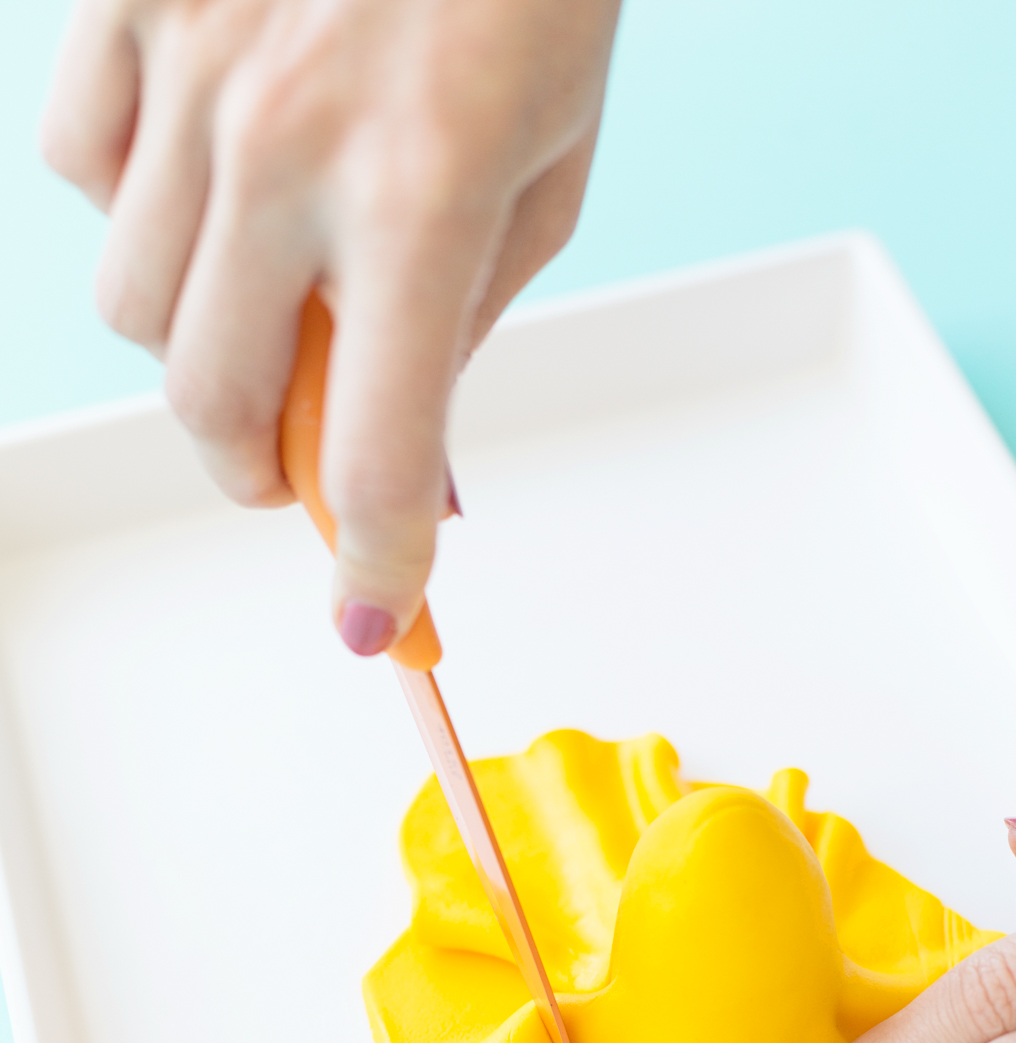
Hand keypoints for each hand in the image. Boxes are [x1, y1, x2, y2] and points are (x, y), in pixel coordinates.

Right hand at [41, 0, 620, 653]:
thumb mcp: (548, 169)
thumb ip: (463, 317)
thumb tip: (401, 444)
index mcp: (420, 192)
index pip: (372, 448)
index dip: (367, 563)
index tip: (367, 615)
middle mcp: (285, 139)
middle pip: (210, 398)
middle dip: (259, 467)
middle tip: (300, 464)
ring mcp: (190, 64)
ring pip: (131, 301)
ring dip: (199, 341)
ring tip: (267, 295)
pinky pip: (78, 164)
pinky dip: (133, 209)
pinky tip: (202, 185)